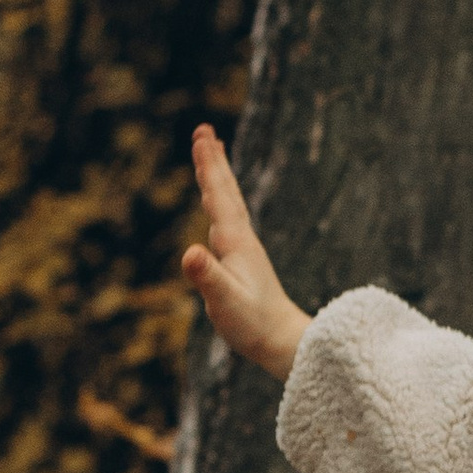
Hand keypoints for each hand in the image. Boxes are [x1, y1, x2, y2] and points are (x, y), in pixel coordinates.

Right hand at [183, 126, 308, 378]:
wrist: (283, 341)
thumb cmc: (253, 324)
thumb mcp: (224, 301)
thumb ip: (207, 276)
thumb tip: (190, 253)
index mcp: (235, 242)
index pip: (218, 197)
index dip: (209, 167)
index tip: (202, 136)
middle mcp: (242, 239)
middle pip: (226, 192)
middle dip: (213, 161)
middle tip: (204, 130)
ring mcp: (244, 248)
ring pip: (230, 203)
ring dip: (219, 177)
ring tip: (212, 154)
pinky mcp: (244, 260)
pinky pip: (230, 220)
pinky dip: (222, 202)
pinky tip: (219, 204)